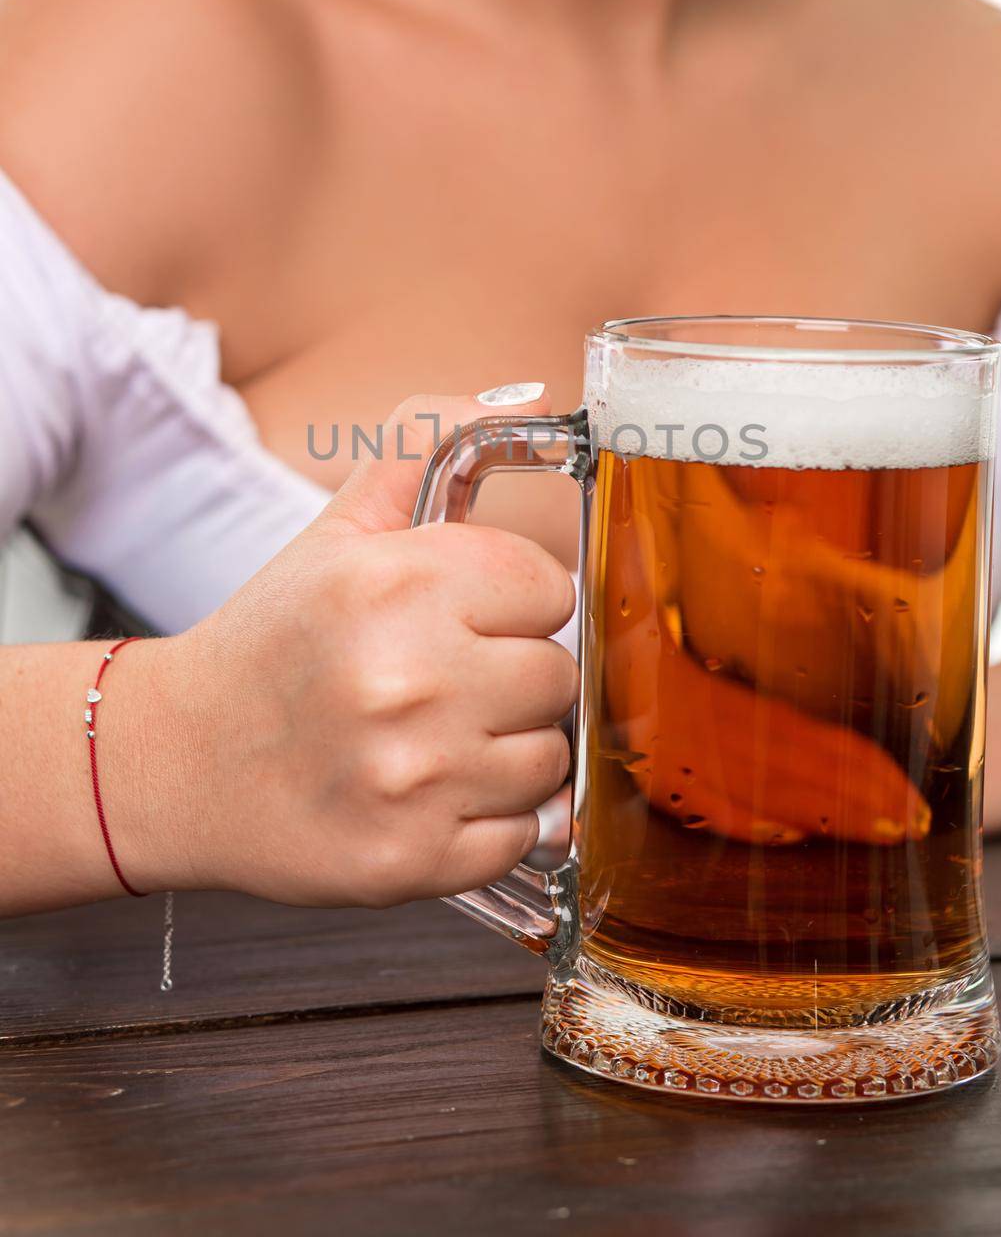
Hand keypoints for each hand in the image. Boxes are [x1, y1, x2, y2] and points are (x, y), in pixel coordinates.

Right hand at [133, 391, 577, 906]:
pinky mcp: (417, 860)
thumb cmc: (270, 646)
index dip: (511, 602)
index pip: (549, 586)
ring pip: (551, 757)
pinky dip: (489, 820)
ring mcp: (416, 778)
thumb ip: (422, 454)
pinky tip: (428, 794)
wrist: (180, 765)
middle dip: (511, 675)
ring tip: (435, 740)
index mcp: (395, 584)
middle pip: (557, 673)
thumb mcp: (335, 533)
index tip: (467, 617)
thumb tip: (519, 403)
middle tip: (444, 682)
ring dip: (506, 750)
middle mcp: (409, 679)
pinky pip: (526, 833)